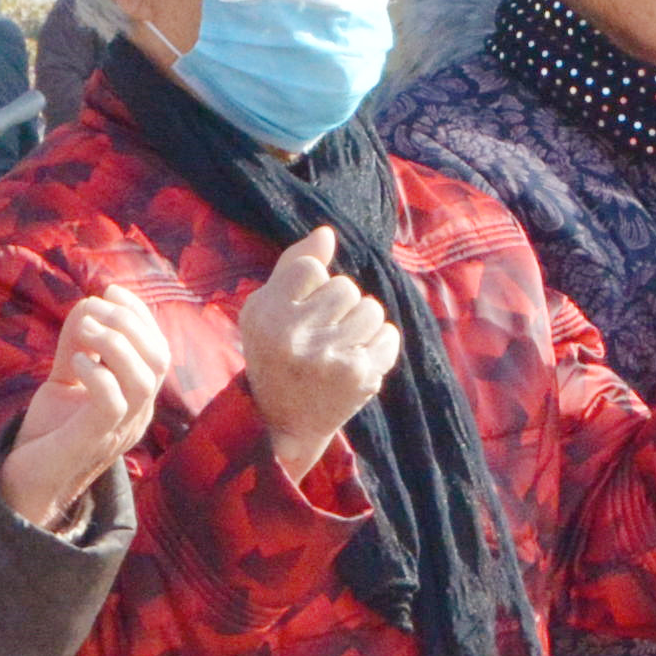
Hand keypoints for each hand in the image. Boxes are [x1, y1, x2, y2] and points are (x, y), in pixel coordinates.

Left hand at [0, 280, 175, 530]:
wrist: (25, 482)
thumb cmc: (50, 431)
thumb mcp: (66, 377)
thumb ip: (78, 343)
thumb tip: (89, 302)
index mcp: (138, 400)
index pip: (158, 349)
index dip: (139, 314)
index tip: (109, 289)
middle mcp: (137, 416)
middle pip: (159, 360)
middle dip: (130, 323)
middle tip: (94, 308)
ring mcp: (118, 431)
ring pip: (144, 380)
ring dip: (114, 343)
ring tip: (83, 329)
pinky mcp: (92, 441)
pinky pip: (112, 403)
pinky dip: (97, 373)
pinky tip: (74, 363)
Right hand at [236, 227, 399, 483]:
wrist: (285, 422)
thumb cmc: (275, 354)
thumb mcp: (266, 309)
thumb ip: (293, 266)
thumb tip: (326, 233)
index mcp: (266, 315)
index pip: (311, 267)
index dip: (312, 284)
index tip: (301, 309)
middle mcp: (295, 336)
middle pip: (345, 287)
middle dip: (338, 306)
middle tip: (320, 335)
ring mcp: (330, 358)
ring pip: (371, 309)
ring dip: (360, 324)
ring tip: (339, 346)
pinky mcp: (360, 377)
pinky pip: (389, 335)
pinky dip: (378, 344)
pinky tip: (355, 360)